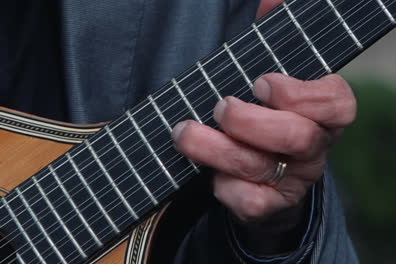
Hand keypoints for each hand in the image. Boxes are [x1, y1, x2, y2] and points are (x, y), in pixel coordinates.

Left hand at [171, 73, 355, 226]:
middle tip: (221, 108)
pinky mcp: (270, 206)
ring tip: (186, 132)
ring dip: (215, 147)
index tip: (260, 85)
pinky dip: (222, 183)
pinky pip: (247, 198)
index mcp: (324, 116)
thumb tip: (220, 72)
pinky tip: (208, 171)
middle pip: (298, 137)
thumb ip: (260, 85)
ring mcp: (294, 181)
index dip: (298, 95)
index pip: (337, 104)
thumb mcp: (270, 98)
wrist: (266, 179)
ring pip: (259, 166)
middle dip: (249, 120)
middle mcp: (314, 150)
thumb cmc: (263, 121)